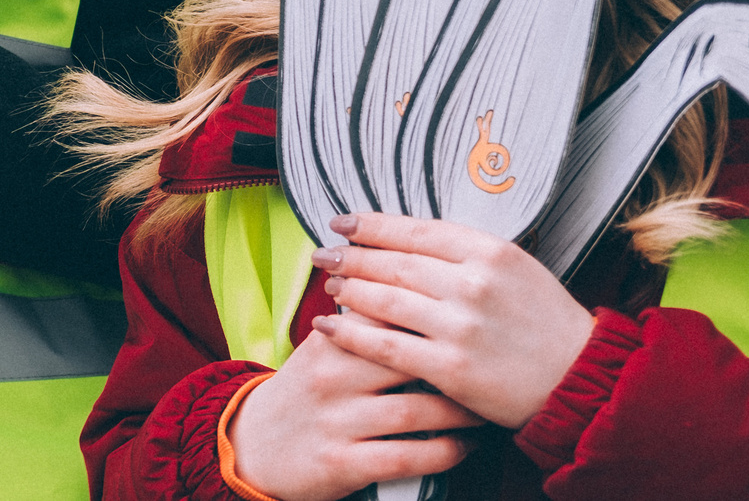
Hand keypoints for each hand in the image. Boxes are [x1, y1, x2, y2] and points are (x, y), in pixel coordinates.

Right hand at [229, 328, 479, 500]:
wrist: (256, 444)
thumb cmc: (305, 391)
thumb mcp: (321, 348)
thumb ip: (363, 321)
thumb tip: (415, 284)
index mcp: (327, 341)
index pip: (384, 313)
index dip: (431, 311)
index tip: (472, 314)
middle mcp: (331, 377)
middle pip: (404, 357)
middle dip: (455, 359)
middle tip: (492, 361)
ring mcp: (337, 421)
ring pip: (413, 411)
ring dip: (459, 411)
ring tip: (484, 407)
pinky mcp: (342, 463)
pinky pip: (405, 457)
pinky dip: (443, 452)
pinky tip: (465, 446)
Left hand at [313, 211, 596, 430]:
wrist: (580, 378)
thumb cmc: (545, 321)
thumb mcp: (515, 267)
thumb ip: (465, 251)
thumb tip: (405, 237)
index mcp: (490, 251)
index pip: (414, 230)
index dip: (370, 225)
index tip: (341, 223)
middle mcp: (473, 283)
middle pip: (394, 263)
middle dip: (351, 256)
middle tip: (323, 254)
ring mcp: (461, 327)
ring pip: (385, 300)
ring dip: (349, 291)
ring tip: (330, 285)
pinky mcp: (451, 368)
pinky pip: (386, 346)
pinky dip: (351, 333)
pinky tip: (328, 324)